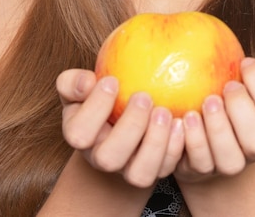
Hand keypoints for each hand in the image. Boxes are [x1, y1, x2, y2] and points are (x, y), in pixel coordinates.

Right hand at [56, 69, 184, 187]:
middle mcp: (102, 158)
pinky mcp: (154, 170)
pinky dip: (174, 147)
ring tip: (164, 111)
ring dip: (155, 143)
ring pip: (139, 174)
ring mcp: (128, 168)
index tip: (113, 80)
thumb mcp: (81, 87)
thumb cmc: (100, 97)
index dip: (95, 108)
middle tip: (143, 97)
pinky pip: (165, 168)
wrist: (119, 123)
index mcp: (81, 136)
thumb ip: (74, 82)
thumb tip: (87, 81)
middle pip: (109, 159)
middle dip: (130, 127)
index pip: (79, 133)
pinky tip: (180, 122)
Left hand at [175, 57, 254, 183]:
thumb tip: (251, 62)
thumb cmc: (228, 96)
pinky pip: (200, 162)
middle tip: (224, 88)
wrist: (205, 135)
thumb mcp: (244, 80)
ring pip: (231, 160)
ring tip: (202, 104)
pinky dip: (192, 140)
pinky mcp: (203, 170)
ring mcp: (231, 163)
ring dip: (216, 129)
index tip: (244, 63)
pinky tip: (183, 119)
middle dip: (240, 111)